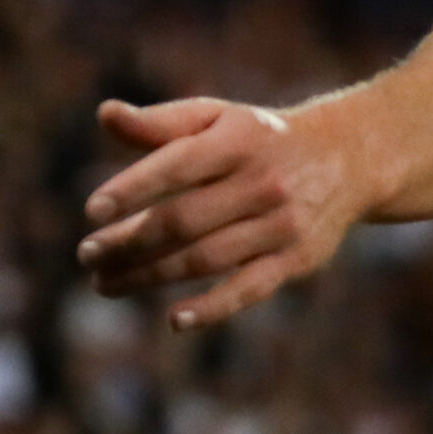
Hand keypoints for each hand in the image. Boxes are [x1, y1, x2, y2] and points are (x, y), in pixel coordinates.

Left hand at [73, 96, 369, 331]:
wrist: (346, 158)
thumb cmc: (256, 137)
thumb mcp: (214, 117)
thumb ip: (158, 122)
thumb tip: (104, 114)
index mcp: (236, 141)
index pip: (177, 165)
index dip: (133, 188)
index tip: (91, 211)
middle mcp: (261, 183)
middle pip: (184, 220)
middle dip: (129, 241)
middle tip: (86, 254)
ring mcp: (281, 226)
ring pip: (206, 258)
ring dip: (150, 275)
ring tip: (104, 282)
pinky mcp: (296, 261)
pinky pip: (250, 289)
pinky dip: (213, 308)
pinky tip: (175, 320)